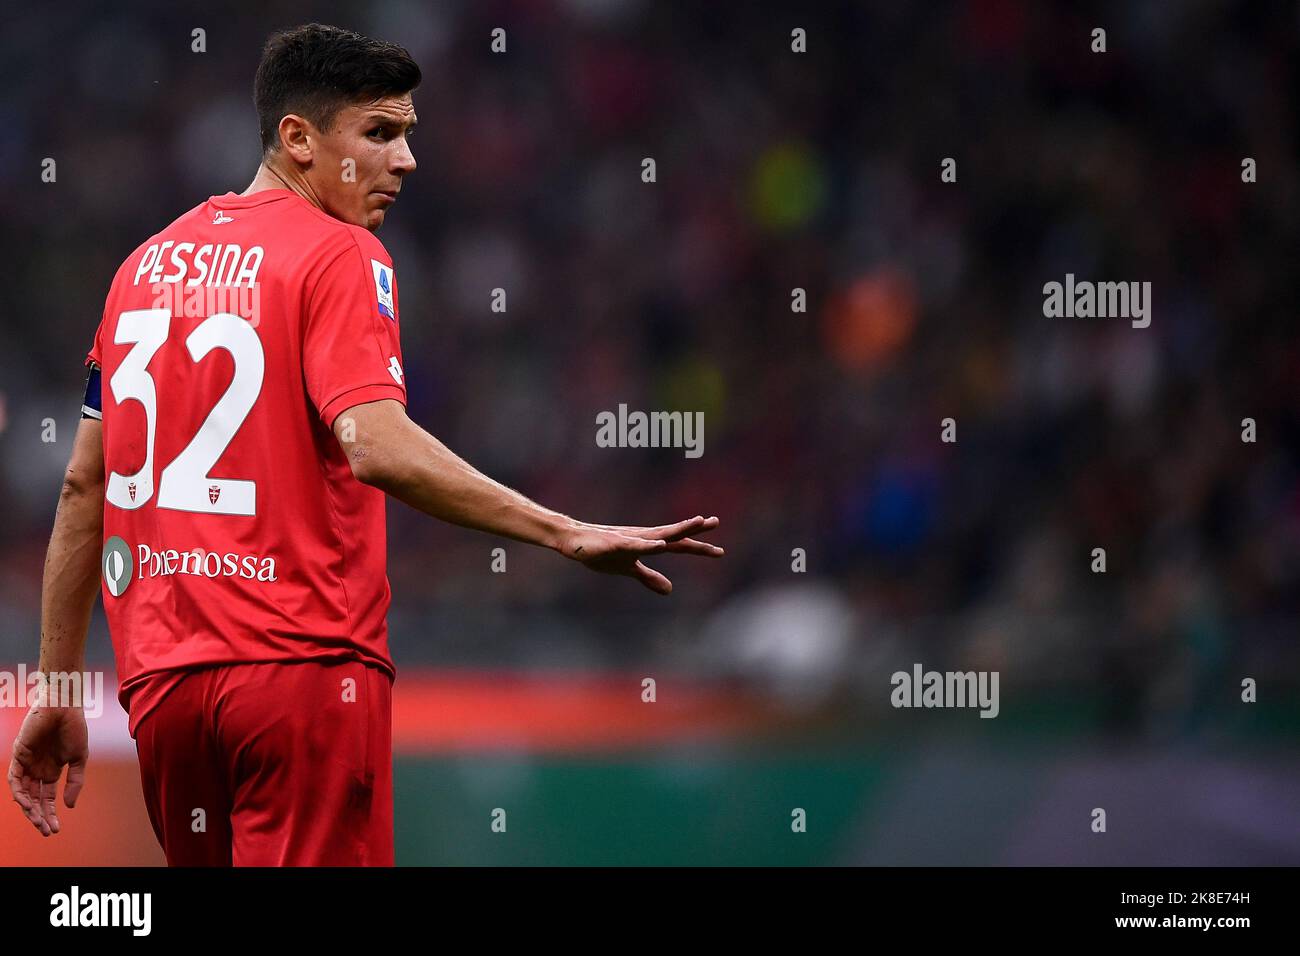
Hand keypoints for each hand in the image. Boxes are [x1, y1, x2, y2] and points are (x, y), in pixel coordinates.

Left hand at [8, 705, 87, 835]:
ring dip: (29, 809)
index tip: (55, 830)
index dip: (51, 814)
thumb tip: (68, 806)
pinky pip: (14, 779)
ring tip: (38, 821)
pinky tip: (28, 804)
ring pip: (23, 793)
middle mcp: (37, 770)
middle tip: (46, 831)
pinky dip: (19, 793)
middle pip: (35, 799)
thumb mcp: (80, 759)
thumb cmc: (74, 729)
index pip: (48, 798)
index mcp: (51, 771)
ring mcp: (27, 764)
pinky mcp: (18, 756)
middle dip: (40, 816)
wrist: (65, 707)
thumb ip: (75, 782)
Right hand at [559, 514, 723, 593]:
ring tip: (697, 522)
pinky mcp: (616, 544)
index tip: (719, 551)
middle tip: (716, 522)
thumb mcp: (629, 569)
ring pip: (659, 534)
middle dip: (695, 530)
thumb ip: (649, 577)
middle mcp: (643, 538)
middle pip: (674, 534)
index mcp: (648, 544)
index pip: (678, 546)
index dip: (698, 548)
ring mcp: (630, 539)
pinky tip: (660, 545)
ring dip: (678, 528)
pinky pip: (635, 545)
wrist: (573, 542)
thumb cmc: (601, 552)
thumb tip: (670, 590)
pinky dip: (648, 544)